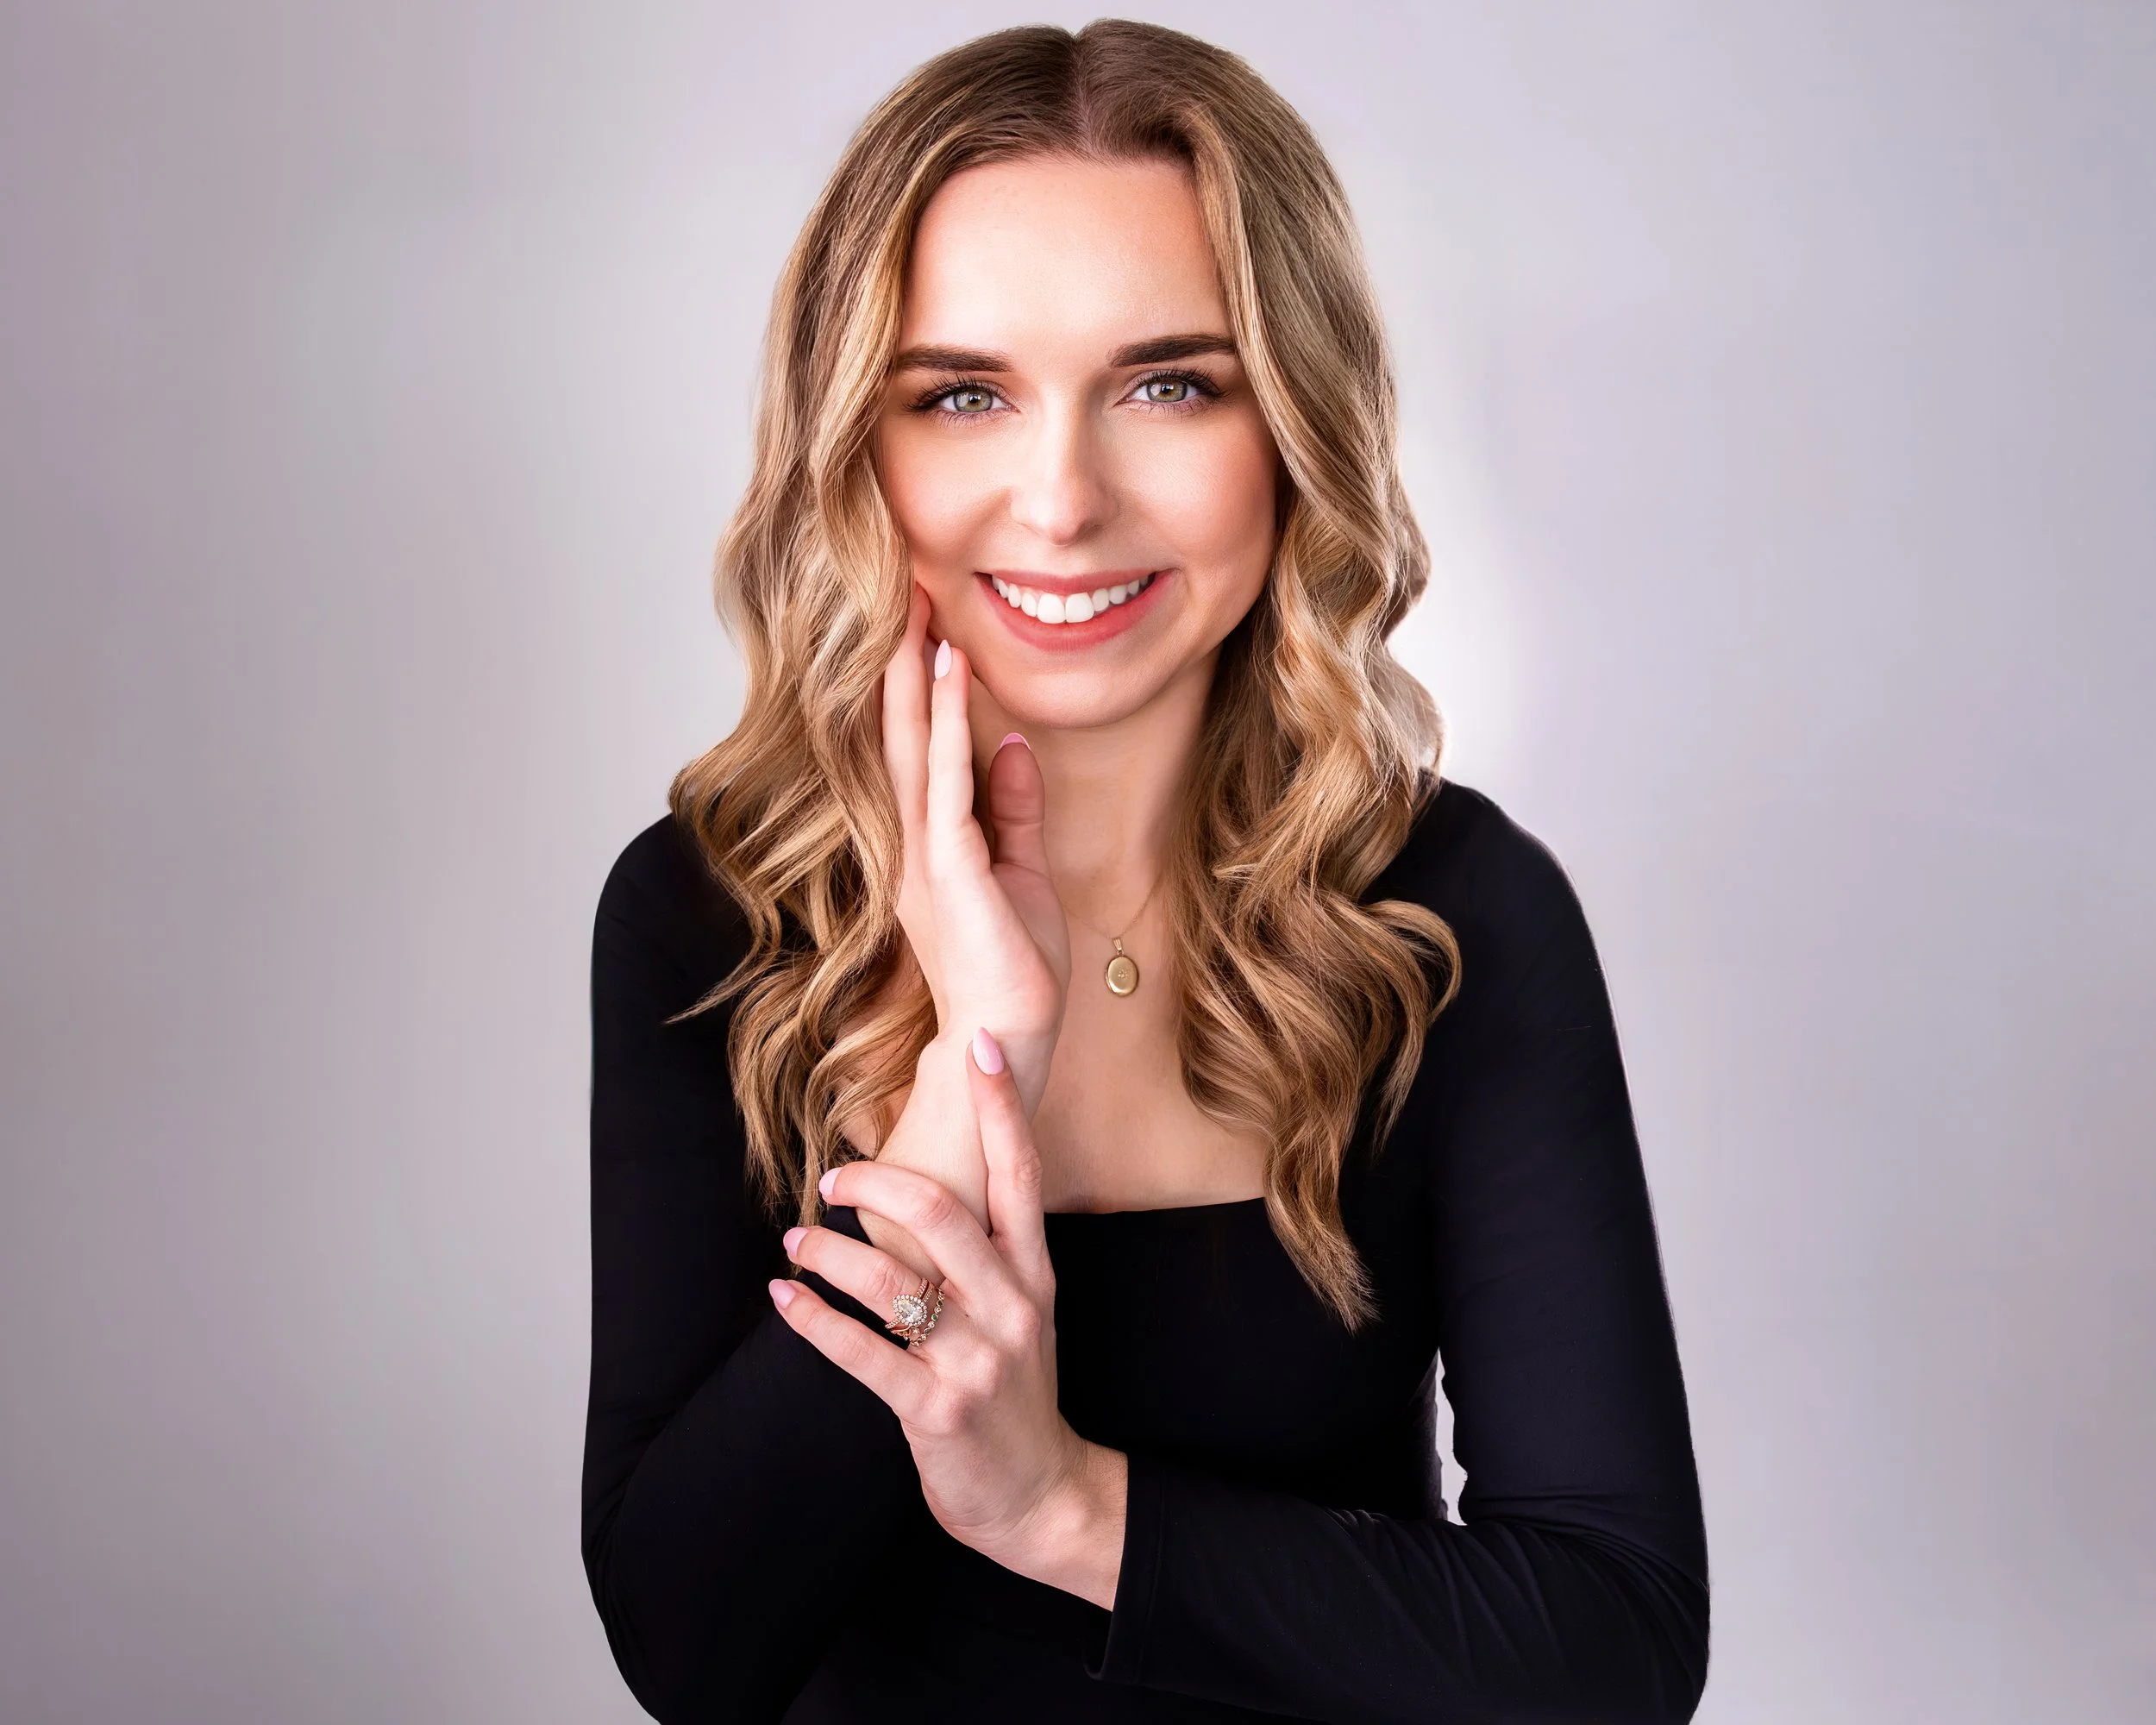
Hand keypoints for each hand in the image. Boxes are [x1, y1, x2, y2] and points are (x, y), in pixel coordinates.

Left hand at [769, 1028, 1126, 1610]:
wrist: (1040, 1494)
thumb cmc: (1014, 1388)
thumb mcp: (1019, 1308)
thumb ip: (981, 1248)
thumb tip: (919, 1177)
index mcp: (1034, 1272)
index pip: (1021, 1171)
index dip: (1000, 1106)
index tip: (979, 1041)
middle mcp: (1013, 1305)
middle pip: (945, 1213)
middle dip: (878, 1182)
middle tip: (833, 1179)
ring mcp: (977, 1360)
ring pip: (891, 1281)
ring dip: (828, 1253)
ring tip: (794, 1243)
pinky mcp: (936, 1410)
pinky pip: (862, 1353)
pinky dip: (813, 1319)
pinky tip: (785, 1298)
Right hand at [882, 586, 1068, 1114]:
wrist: (1005, 1039)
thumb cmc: (1013, 970)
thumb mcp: (1022, 875)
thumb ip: (1013, 811)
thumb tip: (1016, 748)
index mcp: (926, 846)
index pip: (912, 750)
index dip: (910, 686)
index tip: (916, 623)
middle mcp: (911, 843)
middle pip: (896, 734)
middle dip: (897, 662)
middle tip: (899, 589)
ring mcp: (925, 854)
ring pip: (911, 744)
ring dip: (913, 673)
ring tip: (916, 608)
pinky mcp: (950, 868)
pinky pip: (945, 779)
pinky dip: (945, 721)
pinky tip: (949, 673)